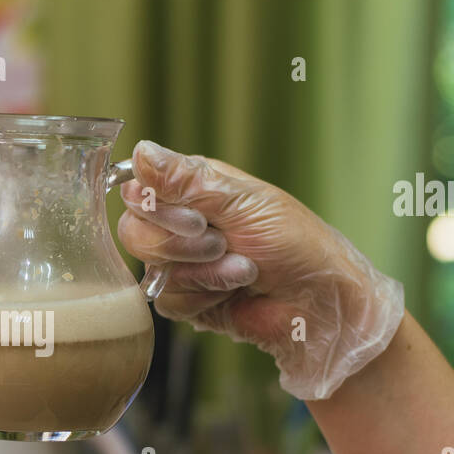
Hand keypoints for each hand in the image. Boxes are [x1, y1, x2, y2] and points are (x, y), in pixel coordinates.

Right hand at [118, 140, 403, 399]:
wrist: (319, 303)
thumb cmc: (296, 244)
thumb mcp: (243, 201)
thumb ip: (186, 180)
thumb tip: (140, 151)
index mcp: (192, 190)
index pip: (137, 190)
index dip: (155, 207)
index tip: (196, 217)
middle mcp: (180, 225)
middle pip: (134, 233)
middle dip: (181, 244)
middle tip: (221, 242)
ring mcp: (181, 265)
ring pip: (150, 269)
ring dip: (202, 273)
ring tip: (243, 269)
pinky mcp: (186, 300)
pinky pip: (168, 301)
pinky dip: (204, 298)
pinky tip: (234, 292)